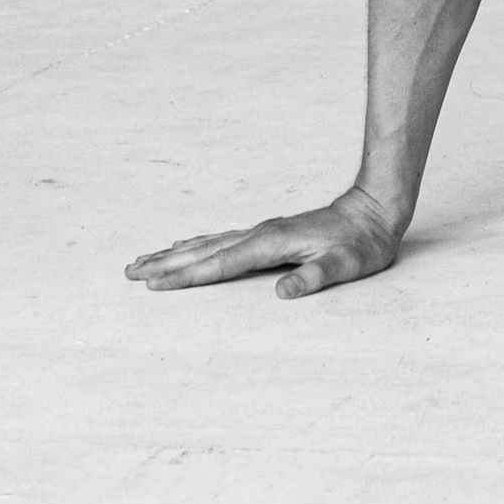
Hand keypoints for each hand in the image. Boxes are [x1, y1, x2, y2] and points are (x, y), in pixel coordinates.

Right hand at [125, 185, 405, 300]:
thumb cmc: (362, 243)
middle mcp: (260, 234)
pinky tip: (184, 247)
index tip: (154, 285)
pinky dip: (196, 245)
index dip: (187, 276)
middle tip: (129, 273)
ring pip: (208, 243)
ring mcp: (262, 231)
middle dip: (166, 265)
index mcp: (272, 244)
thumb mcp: (347, 265)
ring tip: (142, 261)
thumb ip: (316, 277)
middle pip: (204, 251)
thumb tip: (282, 292)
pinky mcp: (266, 233)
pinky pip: (221, 240)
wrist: (375, 210)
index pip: (221, 264)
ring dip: (174, 254)